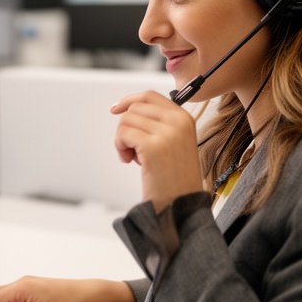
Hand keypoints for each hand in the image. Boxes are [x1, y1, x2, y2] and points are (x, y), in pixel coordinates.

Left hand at [111, 90, 202, 212]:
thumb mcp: (174, 143)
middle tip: (132, 149)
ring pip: (126, 120)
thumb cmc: (174, 178)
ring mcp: (167, 133)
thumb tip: (127, 108)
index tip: (116, 109)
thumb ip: (158, 124)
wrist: (179, 205)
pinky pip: (123, 134)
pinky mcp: (153, 147)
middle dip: (126, 127)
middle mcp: (178, 122)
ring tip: (134, 158)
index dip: (129, 100)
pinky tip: (130, 161)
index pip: (150, 96)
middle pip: (135, 108)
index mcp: (184, 118)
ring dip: (122, 140)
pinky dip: (120, 147)